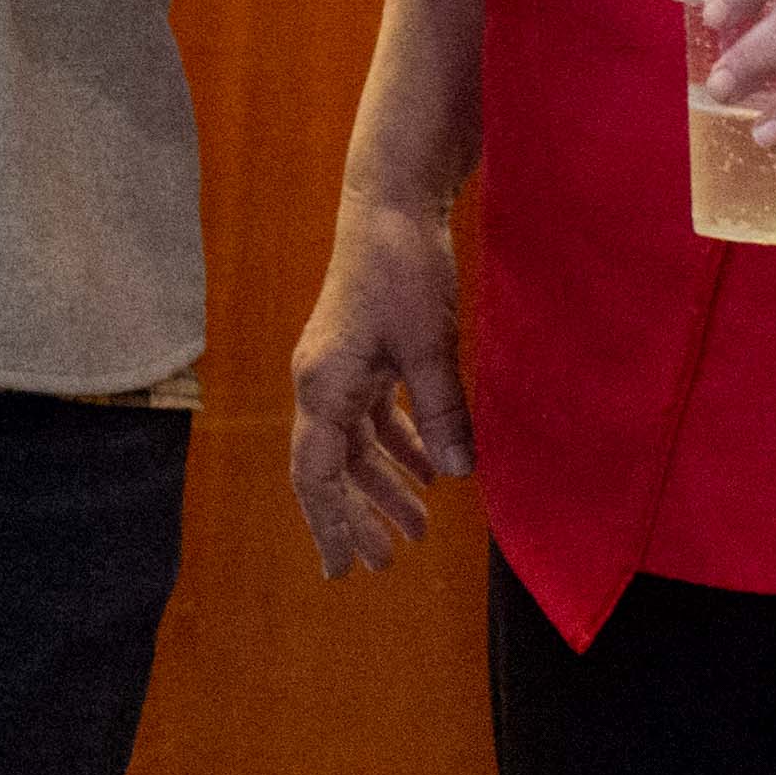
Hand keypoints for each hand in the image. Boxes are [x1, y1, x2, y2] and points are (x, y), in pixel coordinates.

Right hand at [286, 190, 472, 578]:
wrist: (390, 204)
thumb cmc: (402, 270)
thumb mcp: (427, 347)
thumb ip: (439, 412)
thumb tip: (458, 475)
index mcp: (324, 386)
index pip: (317, 474)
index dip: (331, 525)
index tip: (344, 570)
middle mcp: (321, 381)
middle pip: (332, 467)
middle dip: (356, 516)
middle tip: (382, 563)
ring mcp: (340, 366)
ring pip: (355, 443)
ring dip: (384, 483)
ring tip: (417, 526)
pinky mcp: (362, 350)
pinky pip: (373, 414)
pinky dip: (398, 443)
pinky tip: (430, 467)